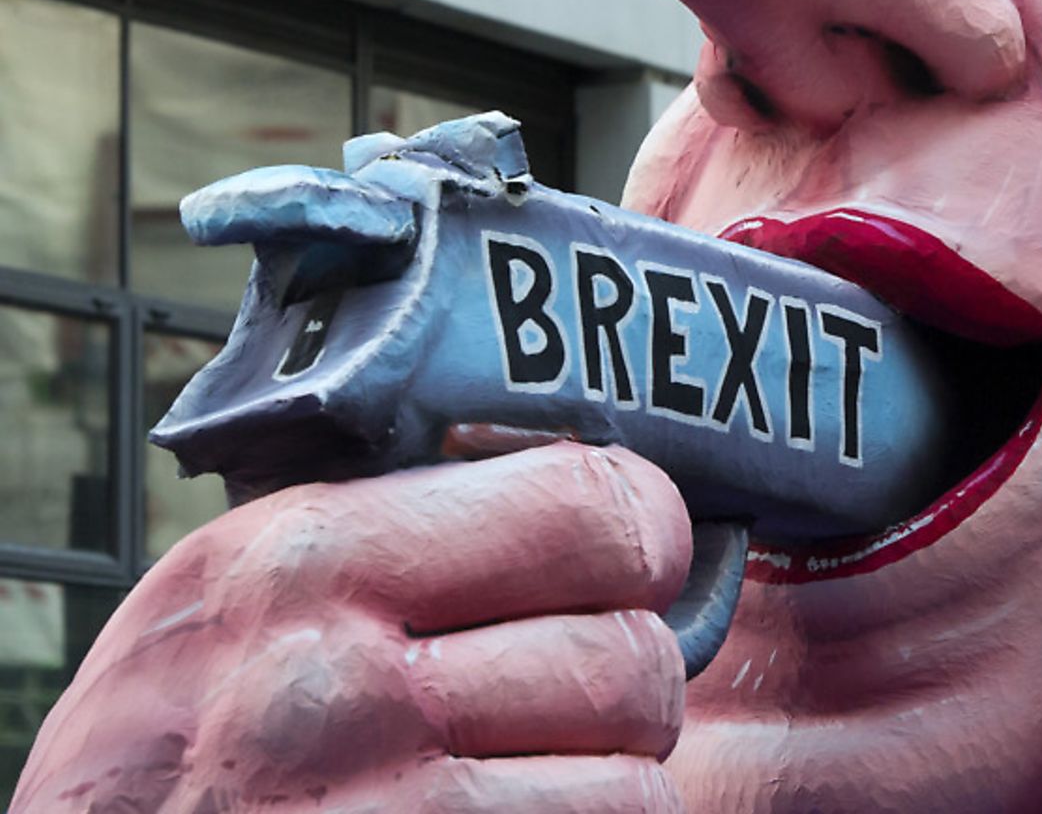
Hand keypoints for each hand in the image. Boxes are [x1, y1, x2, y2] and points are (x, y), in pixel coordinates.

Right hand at [11, 442, 692, 811]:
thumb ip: (393, 531)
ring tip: (532, 775)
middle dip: (631, 687)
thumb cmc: (164, 752)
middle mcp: (335, 680)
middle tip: (580, 702)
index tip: (637, 564)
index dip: (643, 539)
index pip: (587, 504)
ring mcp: (377, 806)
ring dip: (612, 783)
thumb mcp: (235, 595)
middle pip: (634, 654)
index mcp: (304, 560)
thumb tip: (594, 492)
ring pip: (634, 774)